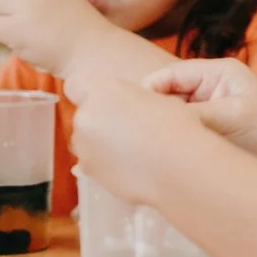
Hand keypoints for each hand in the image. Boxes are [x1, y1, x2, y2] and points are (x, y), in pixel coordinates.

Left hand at [62, 75, 202, 206]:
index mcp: (101, 90)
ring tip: (135, 152)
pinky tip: (133, 166)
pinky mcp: (89, 171)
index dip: (90, 94)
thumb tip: (123, 105)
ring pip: (86, 143)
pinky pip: (93, 164)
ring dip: (101, 146)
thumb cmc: (175, 128)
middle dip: (99, 123)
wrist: (181, 167)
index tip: (106, 103)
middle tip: (130, 132)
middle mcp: (84, 116)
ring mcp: (84, 146)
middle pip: (84, 117)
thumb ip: (127, 97)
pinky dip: (107, 165)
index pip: (76, 85)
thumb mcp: (153, 97)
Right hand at [140, 58, 256, 167]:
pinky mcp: (209, 130)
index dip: (147, 92)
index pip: (169, 76)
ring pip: (172, 115)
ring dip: (162, 128)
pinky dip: (172, 140)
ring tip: (146, 145)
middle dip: (151, 111)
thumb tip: (155, 120)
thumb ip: (192, 114)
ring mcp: (209, 109)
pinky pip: (182, 131)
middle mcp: (209, 87)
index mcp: (216, 73)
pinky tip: (162, 154)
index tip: (130, 113)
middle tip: (133, 132)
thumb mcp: (230, 117)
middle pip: (166, 94)